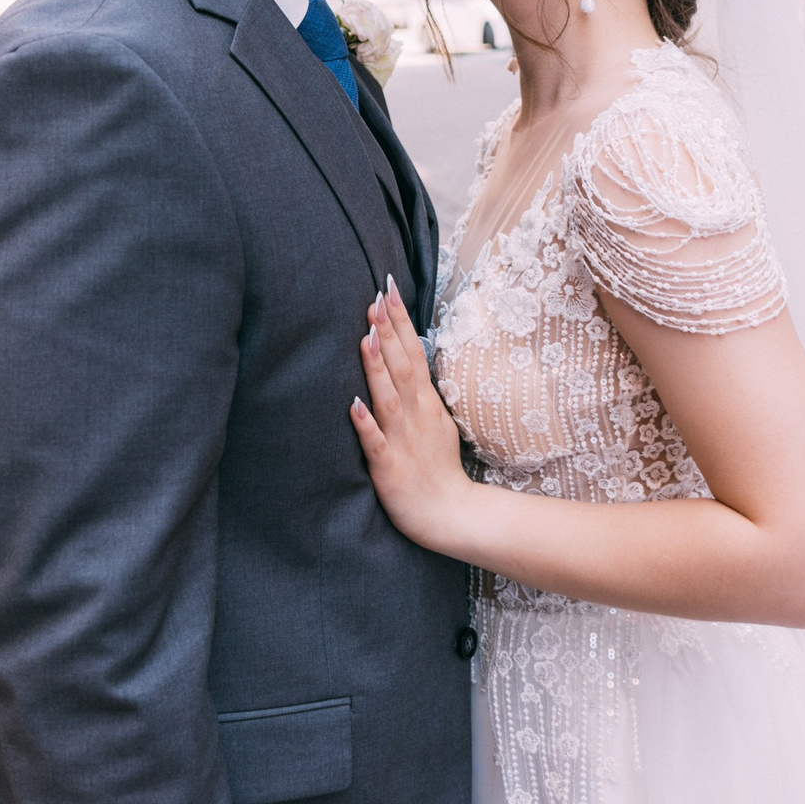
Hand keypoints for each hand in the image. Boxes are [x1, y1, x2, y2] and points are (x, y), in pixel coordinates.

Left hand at [351, 278, 474, 551]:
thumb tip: (409, 358)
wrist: (451, 514)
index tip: (389, 289)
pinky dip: (365, 422)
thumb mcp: (436, 420)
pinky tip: (353, 402)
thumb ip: (420, 391)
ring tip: (365, 335)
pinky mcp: (389, 466)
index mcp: (425, 403)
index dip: (400, 321)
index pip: (413, 353)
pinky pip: (375, 442)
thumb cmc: (438, 468)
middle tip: (377, 295)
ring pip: (388, 396)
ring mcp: (402, 439)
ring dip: (377, 366)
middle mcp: (415, 414)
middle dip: (389, 330)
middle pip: (402, 365)